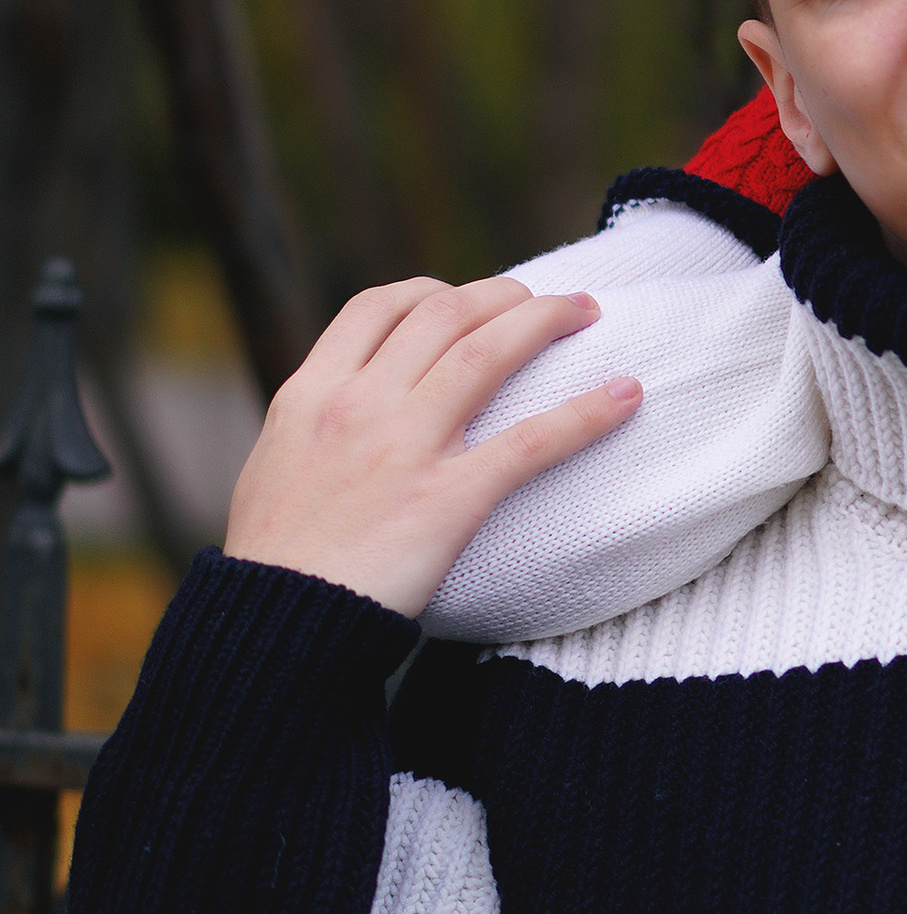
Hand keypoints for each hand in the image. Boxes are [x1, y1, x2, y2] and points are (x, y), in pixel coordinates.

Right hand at [223, 277, 643, 619]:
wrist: (278, 623)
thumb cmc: (275, 557)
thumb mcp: (273, 464)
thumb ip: (315, 422)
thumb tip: (350, 400)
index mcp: (311, 393)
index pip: (378, 307)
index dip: (431, 291)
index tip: (464, 299)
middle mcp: (359, 404)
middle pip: (444, 313)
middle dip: (503, 294)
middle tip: (542, 302)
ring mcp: (407, 447)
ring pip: (489, 351)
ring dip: (546, 319)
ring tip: (586, 311)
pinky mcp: (450, 498)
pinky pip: (533, 440)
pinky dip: (587, 412)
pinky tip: (625, 396)